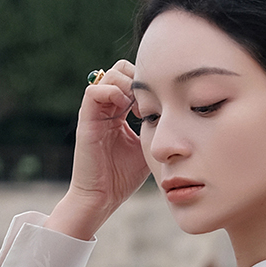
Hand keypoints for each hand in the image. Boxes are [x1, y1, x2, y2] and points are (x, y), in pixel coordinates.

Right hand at [45, 61, 148, 240]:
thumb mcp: (148, 146)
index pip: (132, 79)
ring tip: (136, 108)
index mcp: (119, 112)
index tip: (157, 105)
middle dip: (137, 79)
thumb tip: (179, 116)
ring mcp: (95, 112)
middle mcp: (106, 108)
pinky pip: (94, 91)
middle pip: (121, 69)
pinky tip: (126, 111)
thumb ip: (157, 128)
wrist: (102, 197)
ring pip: (109, 75)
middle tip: (147, 103)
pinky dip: (112, 93)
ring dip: (127, 85)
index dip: (146, 85)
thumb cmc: (123, 177)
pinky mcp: (86, 119)